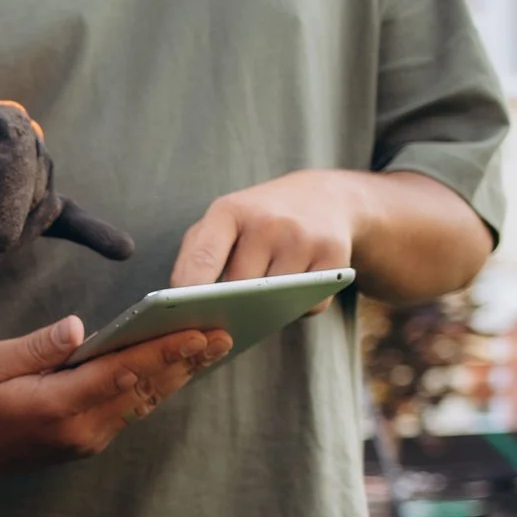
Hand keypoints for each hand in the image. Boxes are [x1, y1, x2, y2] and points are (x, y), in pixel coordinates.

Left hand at [0, 103, 136, 272]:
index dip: (9, 202)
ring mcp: (39, 180)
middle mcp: (33, 148)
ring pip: (36, 223)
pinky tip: (121, 249)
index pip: (20, 163)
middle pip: (31, 198)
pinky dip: (94, 235)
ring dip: (0, 249)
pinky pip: (72, 222)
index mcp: (9, 123)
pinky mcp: (35, 209)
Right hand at [0, 315, 231, 481]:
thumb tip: (80, 327)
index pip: (121, 373)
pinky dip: (159, 389)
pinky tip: (180, 369)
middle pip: (144, 390)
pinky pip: (132, 413)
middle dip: (185, 361)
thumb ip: (39, 346)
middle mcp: (80, 429)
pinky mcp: (90, 443)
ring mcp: (88, 440)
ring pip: (144, 404)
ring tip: (213, 349)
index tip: (197, 333)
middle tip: (223, 335)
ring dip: (179, 376)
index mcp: (57, 405)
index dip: (162, 352)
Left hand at [170, 169, 365, 290]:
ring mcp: (303, 239)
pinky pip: (308, 306)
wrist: (322, 197)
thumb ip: (195, 257)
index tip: (182, 319)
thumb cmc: (257, 218)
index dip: (189, 296)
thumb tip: (184, 306)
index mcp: (229, 211)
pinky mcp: (334, 257)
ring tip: (268, 283)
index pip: (203, 260)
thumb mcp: (221, 222)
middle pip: (238, 290)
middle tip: (231, 302)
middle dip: (231, 303)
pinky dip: (300, 306)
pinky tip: (298, 283)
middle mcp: (267, 221)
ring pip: (273, 302)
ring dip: (268, 305)